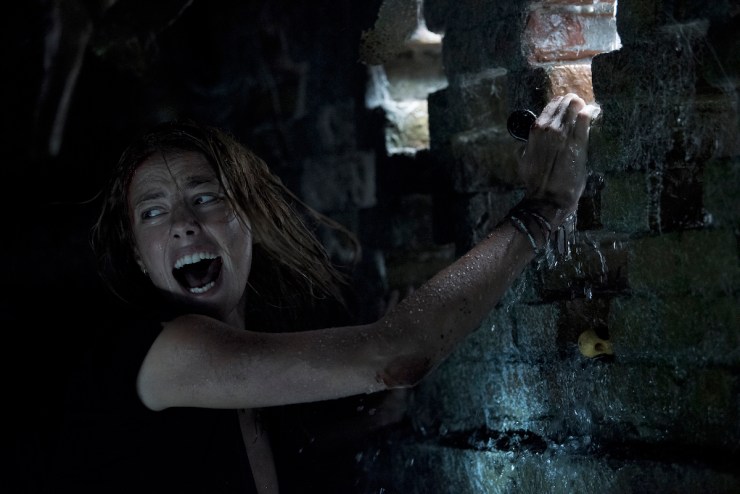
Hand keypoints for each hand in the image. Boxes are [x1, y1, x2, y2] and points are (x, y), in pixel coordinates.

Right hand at [517, 93, 598, 224]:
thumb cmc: (535, 181)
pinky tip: (593, 112)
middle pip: (564, 104)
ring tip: (586, 108)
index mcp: (535, 130)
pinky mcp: (579, 143)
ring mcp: (564, 134)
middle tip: (578, 105)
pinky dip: (590, 113)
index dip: (560, 104)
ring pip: (575, 108)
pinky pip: (585, 119)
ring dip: (581, 105)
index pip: (550, 106)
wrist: (549, 197)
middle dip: (572, 102)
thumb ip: (525, 149)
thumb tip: (523, 145)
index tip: (566, 106)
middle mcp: (549, 128)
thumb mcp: (524, 161)